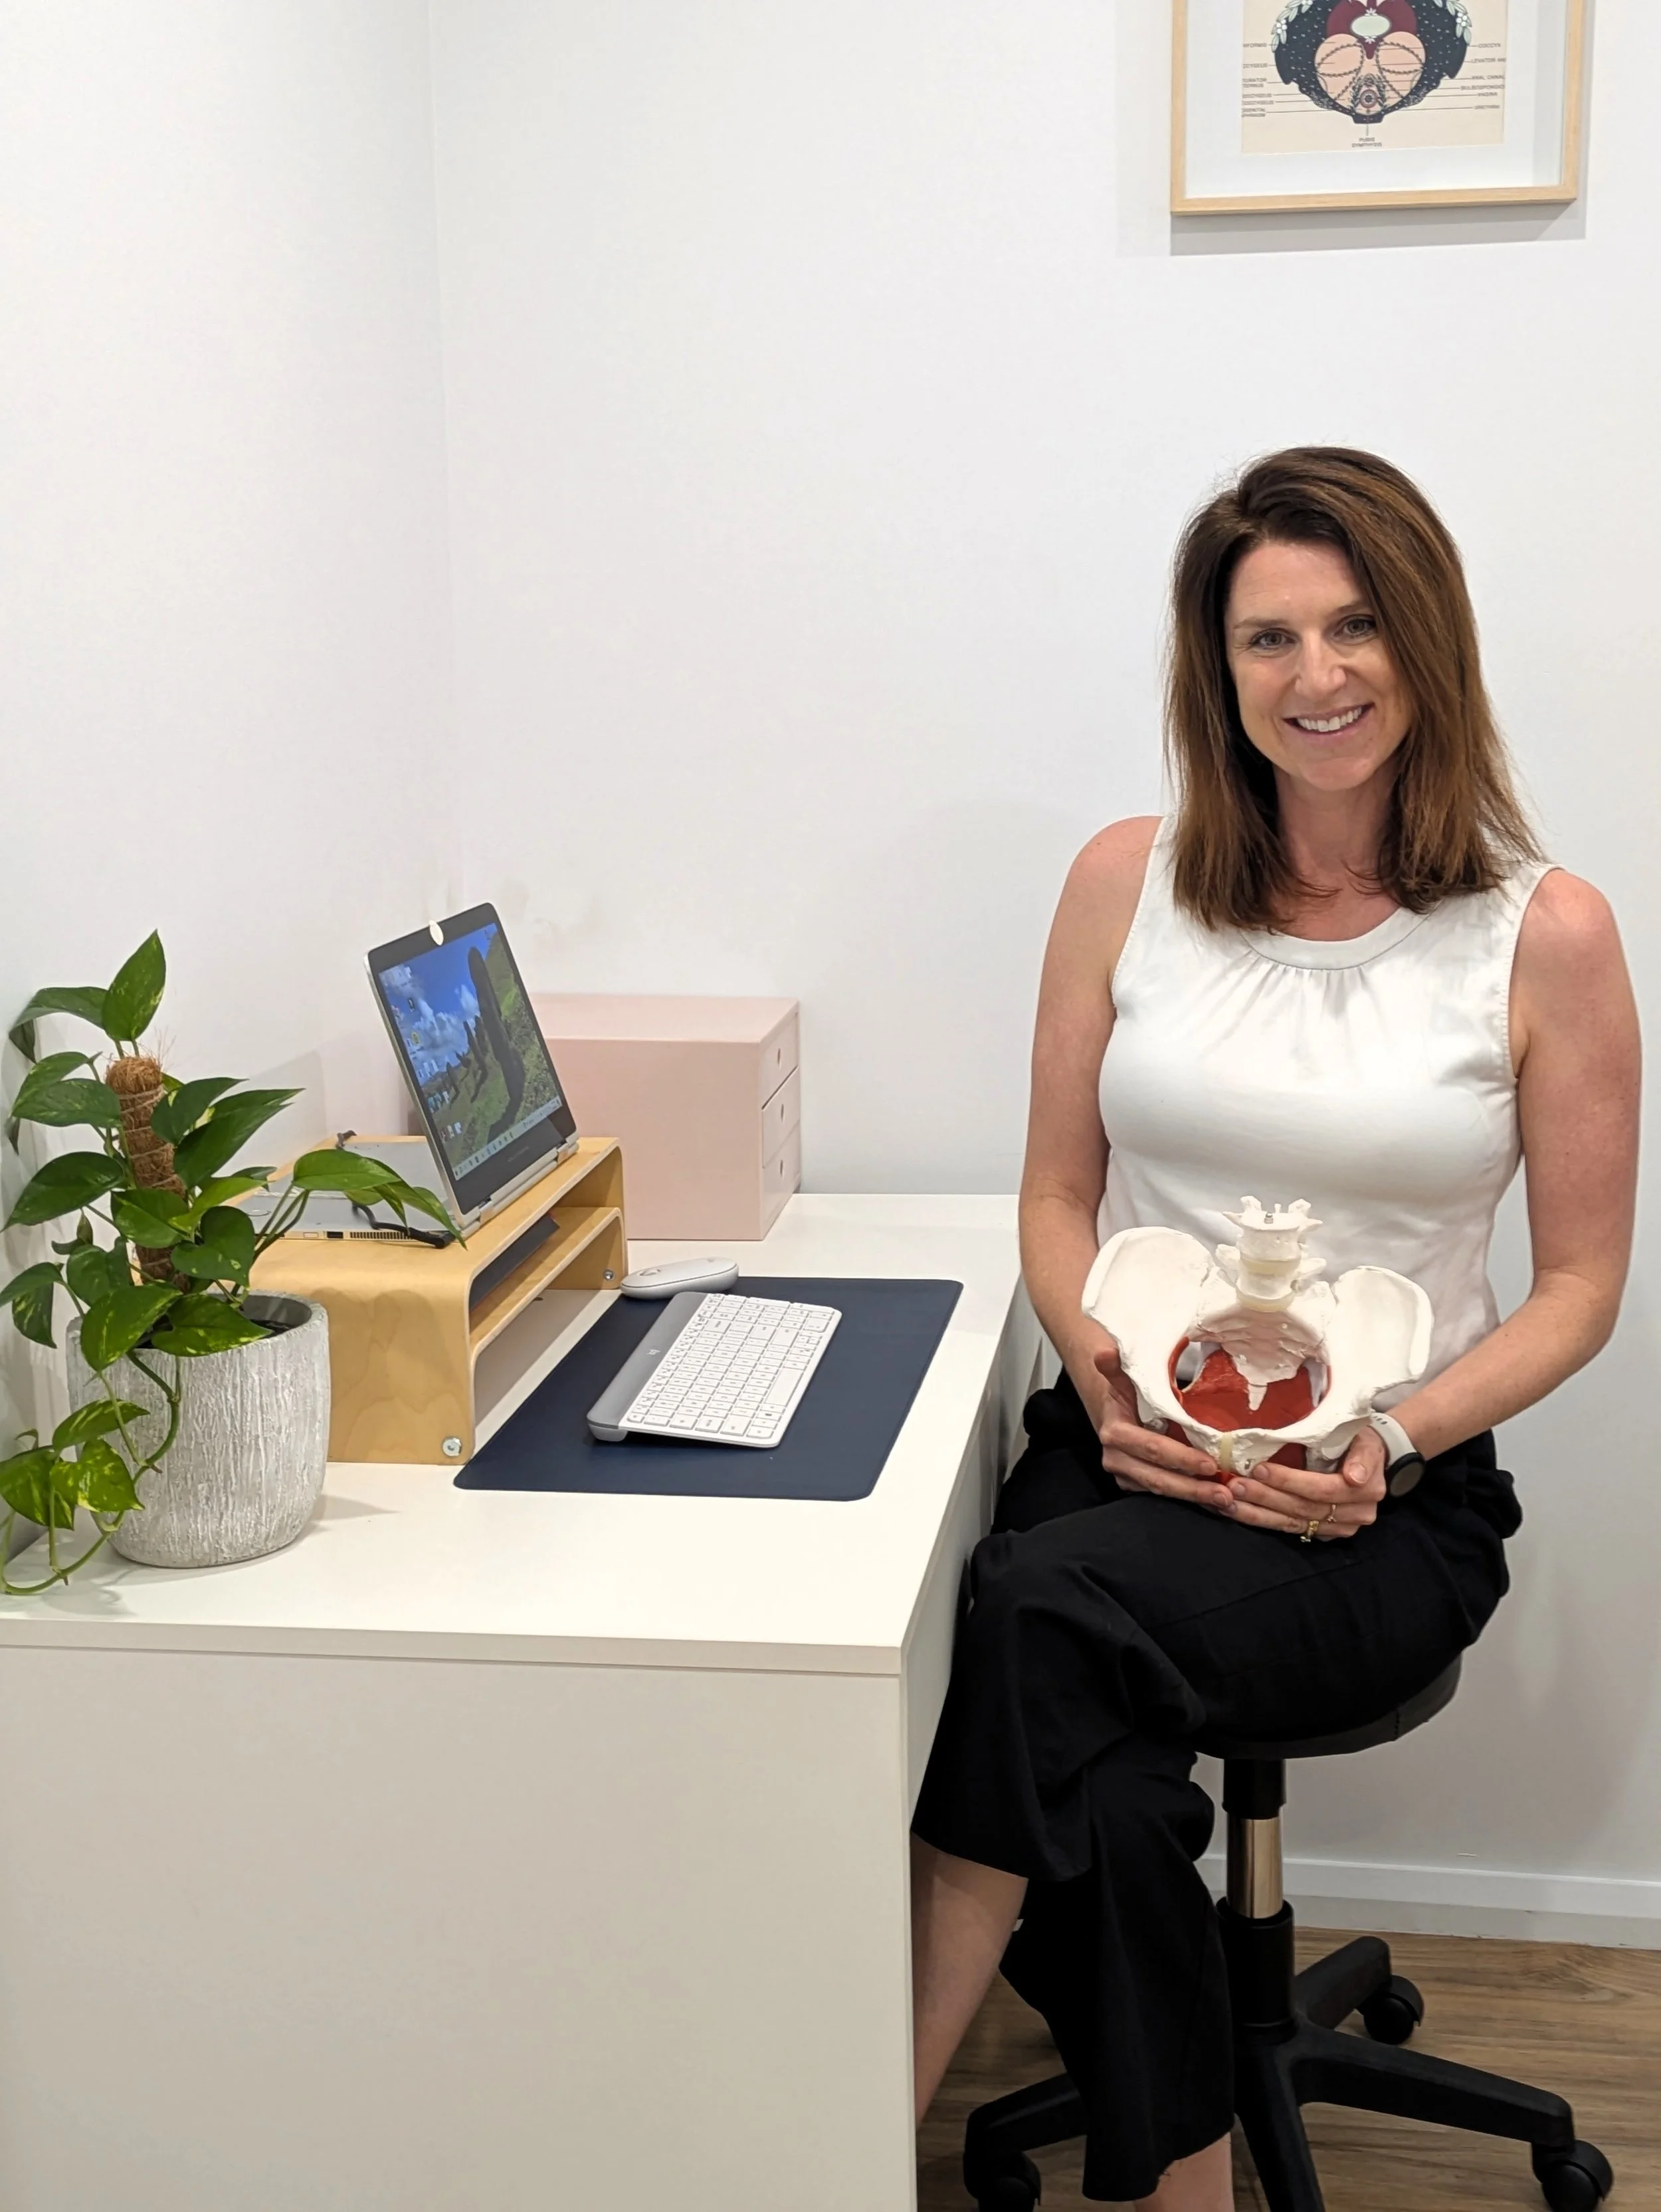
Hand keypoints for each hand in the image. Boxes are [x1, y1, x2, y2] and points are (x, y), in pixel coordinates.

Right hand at [1090, 1344, 1236, 1515]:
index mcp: (1115, 1432)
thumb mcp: (1124, 1379)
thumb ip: (1118, 1368)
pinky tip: (1213, 1504)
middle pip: (1158, 1478)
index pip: (1151, 1448)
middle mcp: (1116, 1459)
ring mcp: (1125, 1475)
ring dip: (1194, 1497)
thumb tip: (1105, 1352)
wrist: (1112, 1411)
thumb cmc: (1126, 1392)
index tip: (1210, 1463)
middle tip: (1225, 1493)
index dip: (1181, 1457)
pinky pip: (1162, 1496)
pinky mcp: (1134, 1485)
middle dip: (1192, 1488)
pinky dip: (1189, 1500)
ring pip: (1161, 1491)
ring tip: (1225, 1501)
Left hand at [1224, 1424, 1386, 1539]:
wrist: (1370, 1460)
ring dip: (1258, 1513)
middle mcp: (1355, 1515)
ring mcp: (1339, 1528)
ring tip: (1228, 1502)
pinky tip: (1239, 1512)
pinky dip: (1262, 1520)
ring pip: (1293, 1523)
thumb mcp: (1365, 1440)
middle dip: (1266, 1497)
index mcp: (1367, 1491)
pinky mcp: (1323, 1533)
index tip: (1260, 1469)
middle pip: (1303, 1508)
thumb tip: (1354, 1478)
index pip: (1322, 1489)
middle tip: (1235, 1485)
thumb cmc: (1360, 1441)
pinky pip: (1289, 1529)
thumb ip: (1361, 1457)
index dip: (1290, 1481)